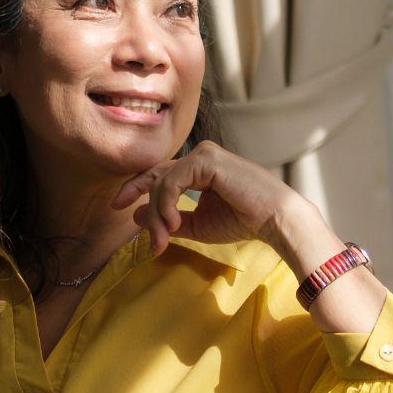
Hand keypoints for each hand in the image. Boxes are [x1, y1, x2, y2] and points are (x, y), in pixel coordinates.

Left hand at [109, 140, 301, 255]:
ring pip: (162, 181)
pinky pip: (172, 182)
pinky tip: (174, 223)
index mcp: (199, 169)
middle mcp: (200, 156)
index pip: (160, 173)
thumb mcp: (198, 224)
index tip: (119, 206)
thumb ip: (168, 220)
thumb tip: (134, 216)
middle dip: (138, 198)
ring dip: (157, 214)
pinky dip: (166, 204)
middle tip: (125, 218)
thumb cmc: (242, 221)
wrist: (273, 220)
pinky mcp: (207, 159)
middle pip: (155, 174)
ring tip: (163, 238)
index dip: (136, 187)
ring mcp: (203, 154)